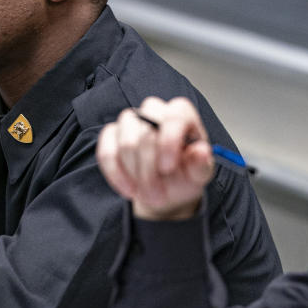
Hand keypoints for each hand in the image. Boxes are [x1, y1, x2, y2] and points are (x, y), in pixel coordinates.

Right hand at [96, 97, 213, 220]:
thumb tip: (201, 152)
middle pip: (145, 133)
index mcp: (182, 115)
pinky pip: (106, 152)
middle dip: (149, 171)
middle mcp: (154, 111)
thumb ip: (201, 164)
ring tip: (147, 193)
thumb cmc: (183, 175)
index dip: (169, 141)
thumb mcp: (199, 174)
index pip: (174, 116)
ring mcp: (130, 121)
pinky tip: (128, 189)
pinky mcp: (110, 134)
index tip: (168, 168)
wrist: (165, 188)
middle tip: (158, 196)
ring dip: (135, 175)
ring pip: (125, 143)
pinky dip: (116, 174)